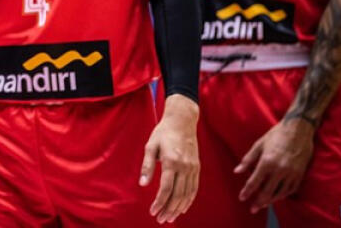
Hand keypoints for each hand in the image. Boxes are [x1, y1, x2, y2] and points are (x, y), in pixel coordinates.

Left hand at [140, 94, 199, 223]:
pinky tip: (182, 208)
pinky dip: (189, 200)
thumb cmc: (163, 133)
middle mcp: (184, 167)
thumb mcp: (150, 146)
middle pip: (177, 195)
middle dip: (168, 209)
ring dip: (178, 208)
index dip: (159, 202)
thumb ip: (147, 166)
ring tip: (170, 218)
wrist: (182, 122)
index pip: (166, 189)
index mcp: (171, 162)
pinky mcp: (197, 168)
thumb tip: (143, 184)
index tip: (153, 211)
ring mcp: (193, 168)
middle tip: (161, 219)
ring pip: (187, 194)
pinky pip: (194, 188)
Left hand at [236, 117, 313, 212]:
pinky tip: (277, 197)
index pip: (255, 181)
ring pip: (280, 193)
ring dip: (270, 200)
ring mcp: (291, 173)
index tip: (242, 198)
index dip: (247, 191)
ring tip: (263, 205)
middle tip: (252, 209)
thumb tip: (237, 171)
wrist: (298, 130)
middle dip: (259, 201)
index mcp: (267, 162)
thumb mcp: (259, 145)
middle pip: (267, 191)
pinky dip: (283, 195)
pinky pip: (290, 189)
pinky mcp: (300, 174)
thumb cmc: (275, 135)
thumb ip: (248, 160)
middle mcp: (280, 170)